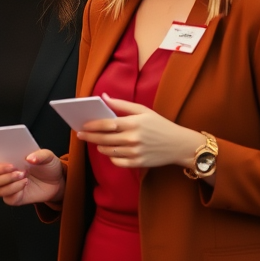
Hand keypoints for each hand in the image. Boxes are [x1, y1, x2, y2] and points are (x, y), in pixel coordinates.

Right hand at [0, 150, 64, 205]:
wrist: (57, 181)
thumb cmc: (47, 165)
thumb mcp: (47, 156)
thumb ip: (40, 154)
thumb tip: (29, 158)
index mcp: (1, 162)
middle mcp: (1, 176)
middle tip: (14, 167)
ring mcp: (7, 188)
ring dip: (9, 182)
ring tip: (23, 175)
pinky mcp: (15, 198)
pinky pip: (8, 198)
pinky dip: (15, 190)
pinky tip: (25, 184)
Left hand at [77, 93, 203, 169]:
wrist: (180, 145)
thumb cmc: (160, 125)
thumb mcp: (143, 110)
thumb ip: (121, 104)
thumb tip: (103, 97)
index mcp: (133, 123)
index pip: (106, 124)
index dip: (92, 125)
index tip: (82, 125)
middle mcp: (133, 139)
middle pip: (103, 138)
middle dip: (89, 136)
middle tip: (80, 134)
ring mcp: (135, 152)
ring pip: (108, 151)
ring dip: (99, 146)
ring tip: (96, 142)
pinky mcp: (138, 163)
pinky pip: (117, 161)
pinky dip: (111, 157)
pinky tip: (110, 151)